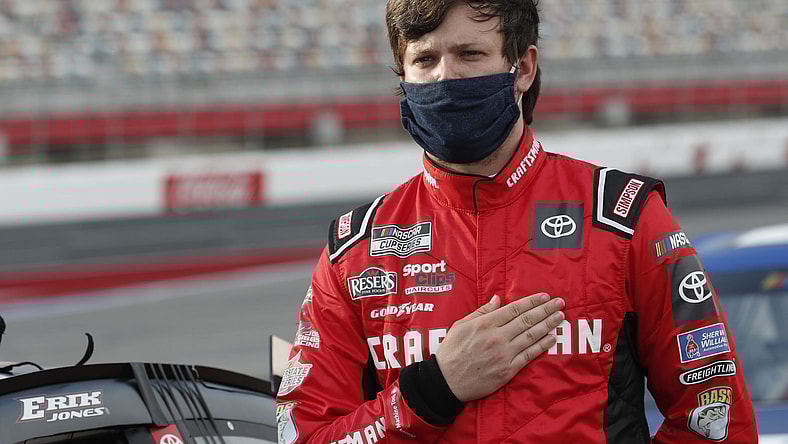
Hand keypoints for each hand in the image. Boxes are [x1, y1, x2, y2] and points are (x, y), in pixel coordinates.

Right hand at [435, 293, 563, 401]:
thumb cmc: (451, 352)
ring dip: (548, 325)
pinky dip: (542, 345)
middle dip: (545, 310)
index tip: (544, 296)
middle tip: (559, 302)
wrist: (446, 381)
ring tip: (560, 317)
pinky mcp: (508, 370)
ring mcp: (504, 354)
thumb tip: (498, 299)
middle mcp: (497, 337)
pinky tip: (552, 338)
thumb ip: (481, 312)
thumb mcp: (460, 326)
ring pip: (531, 336)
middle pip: (527, 320)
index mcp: (485, 324)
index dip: (531, 302)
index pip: (514, 309)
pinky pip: (529, 355)